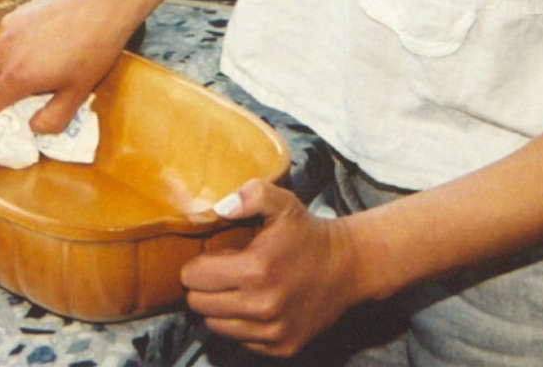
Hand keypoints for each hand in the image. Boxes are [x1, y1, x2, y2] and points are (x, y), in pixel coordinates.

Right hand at [0, 0, 128, 133]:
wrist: (102, 7)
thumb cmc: (93, 53)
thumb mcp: (77, 95)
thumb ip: (52, 120)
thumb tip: (32, 127)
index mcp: (18, 76)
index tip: (4, 117)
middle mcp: (5, 51)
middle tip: (9, 98)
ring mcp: (7, 29)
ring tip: (31, 69)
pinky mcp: (14, 14)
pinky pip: (1, 40)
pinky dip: (10, 50)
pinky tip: (39, 46)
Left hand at [182, 180, 364, 357]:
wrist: (346, 266)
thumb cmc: (307, 233)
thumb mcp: (280, 201)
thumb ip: (248, 195)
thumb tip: (220, 209)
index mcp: (256, 269)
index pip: (196, 278)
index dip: (195, 266)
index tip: (208, 257)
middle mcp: (263, 306)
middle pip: (200, 305)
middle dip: (202, 287)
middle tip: (217, 272)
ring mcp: (274, 330)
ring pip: (216, 325)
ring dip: (217, 307)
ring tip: (233, 287)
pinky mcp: (283, 346)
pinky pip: (240, 340)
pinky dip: (239, 323)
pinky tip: (251, 303)